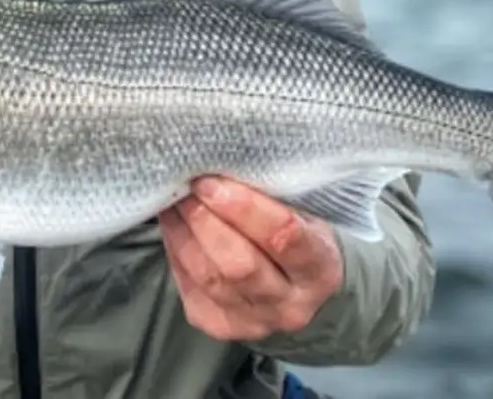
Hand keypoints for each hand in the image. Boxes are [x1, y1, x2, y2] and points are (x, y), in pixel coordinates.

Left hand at [158, 176, 343, 341]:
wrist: (302, 290)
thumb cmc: (301, 236)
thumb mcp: (305, 214)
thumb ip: (272, 197)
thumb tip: (219, 166)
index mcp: (319, 269)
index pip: (283, 237)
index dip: (243, 207)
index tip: (212, 180)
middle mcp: (289, 305)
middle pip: (239, 264)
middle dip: (205, 219)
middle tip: (186, 186)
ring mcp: (255, 322)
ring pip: (209, 278)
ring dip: (184, 233)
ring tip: (174, 199)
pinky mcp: (220, 326)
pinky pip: (191, 287)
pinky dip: (177, 250)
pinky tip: (173, 224)